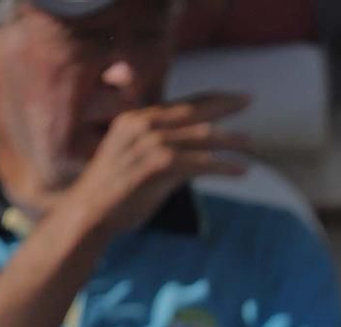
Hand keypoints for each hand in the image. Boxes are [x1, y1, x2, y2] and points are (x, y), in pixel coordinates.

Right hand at [62, 95, 248, 243]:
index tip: (234, 97)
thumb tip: (196, 158)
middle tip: (250, 100)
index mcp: (137, 118)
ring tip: (251, 144)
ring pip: (201, 135)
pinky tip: (241, 170)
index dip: (211, 98)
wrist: (88, 214)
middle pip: (194, 110)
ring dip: (229, 139)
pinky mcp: (158, 165)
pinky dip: (223, 165)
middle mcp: (144, 123)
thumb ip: (165, 155)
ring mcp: (150, 142)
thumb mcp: (137, 164)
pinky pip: (199, 161)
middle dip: (225, 104)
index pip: (182, 103)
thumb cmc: (114, 195)